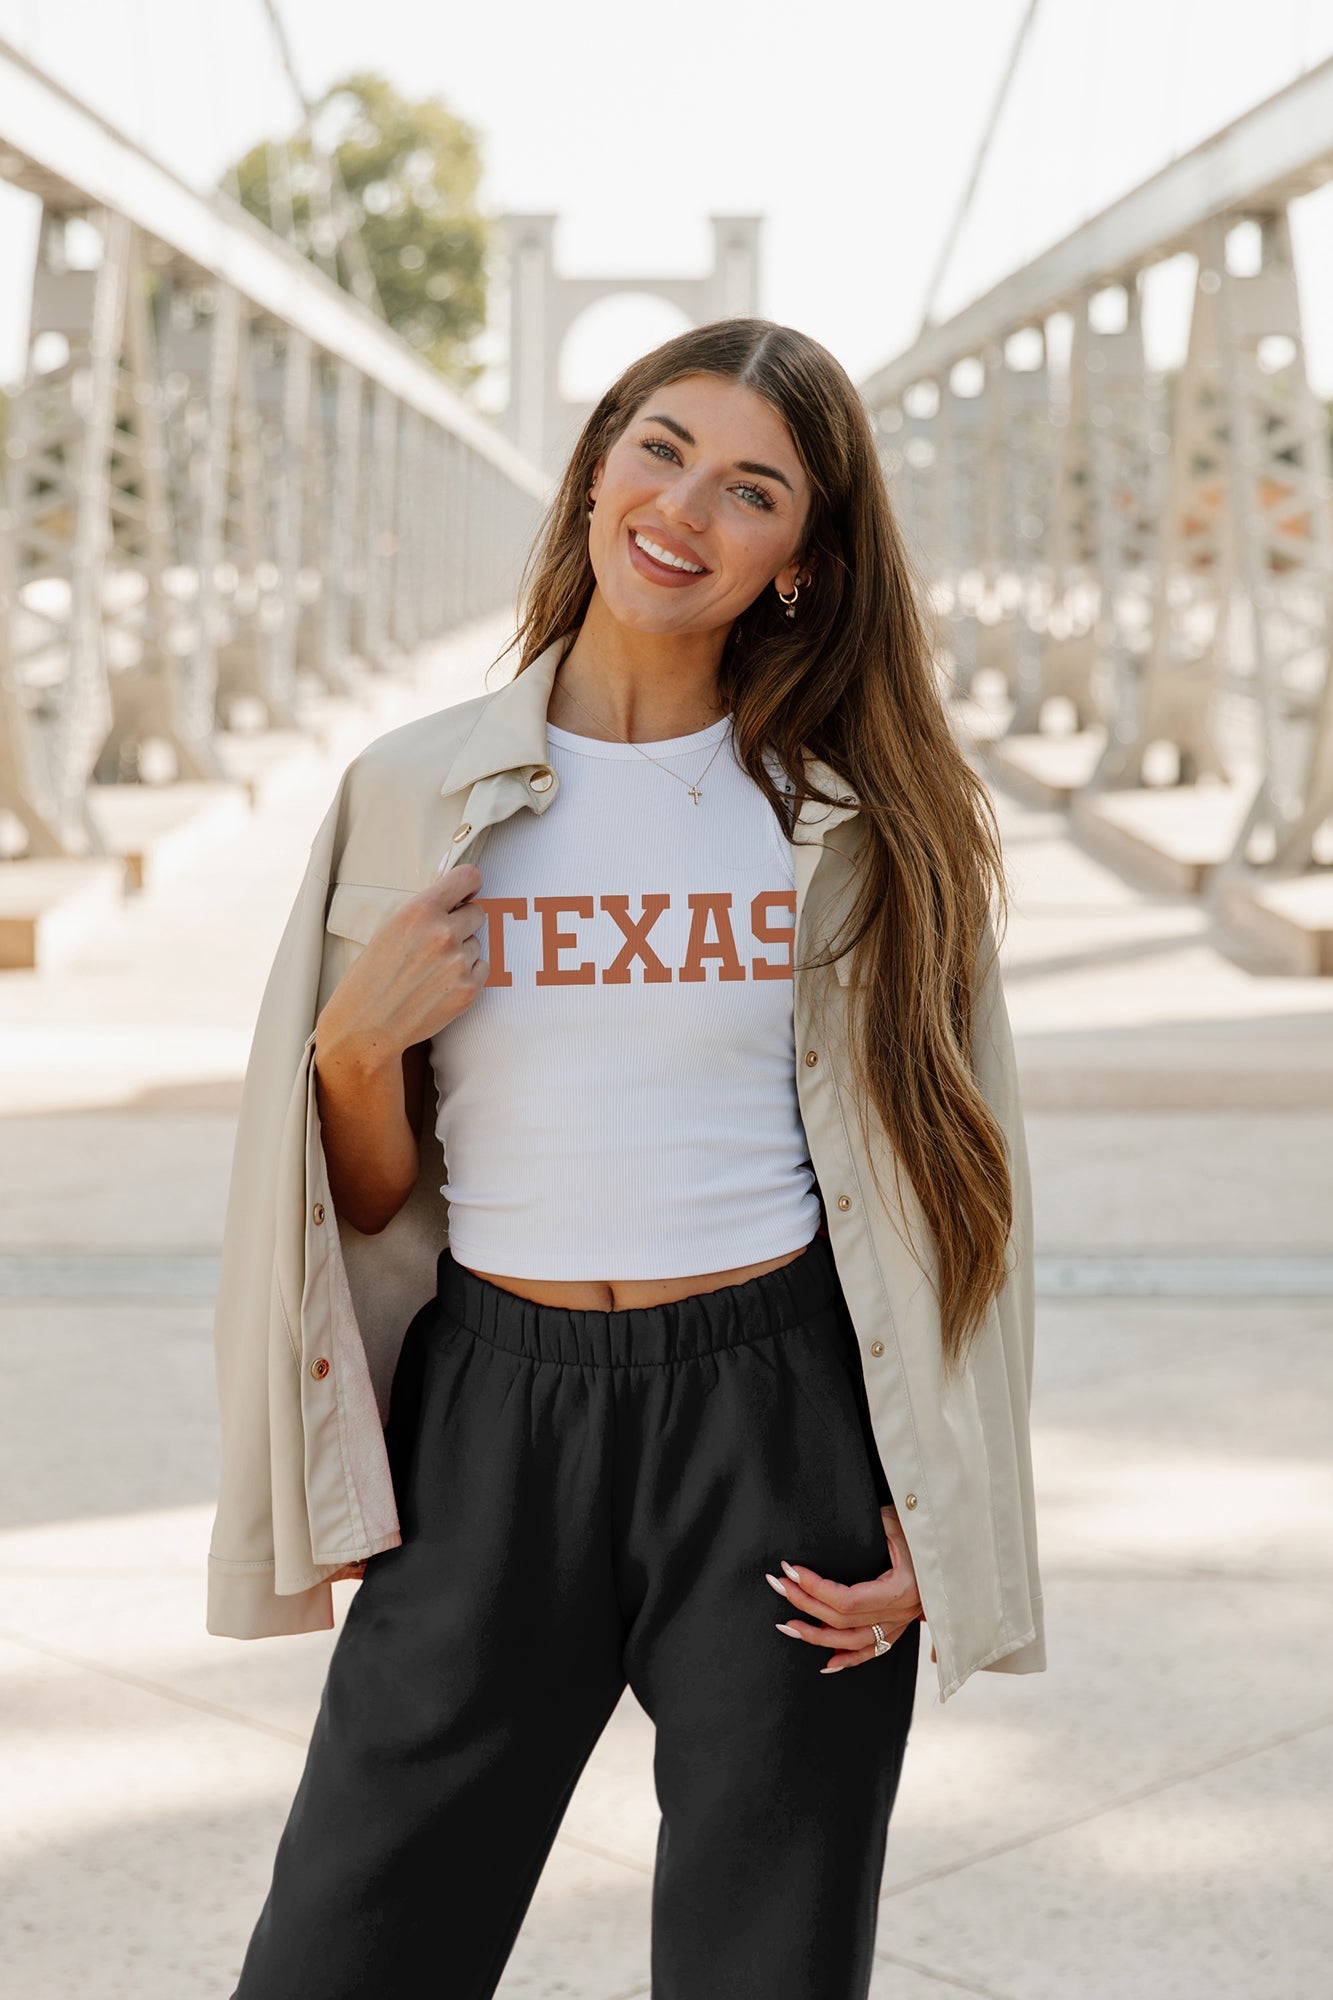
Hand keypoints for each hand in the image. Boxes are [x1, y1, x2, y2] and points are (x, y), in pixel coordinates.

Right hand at [316, 861, 487, 1069]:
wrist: (366, 1026)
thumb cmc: (371, 978)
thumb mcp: (389, 930)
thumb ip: (424, 912)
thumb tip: (455, 897)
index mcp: (419, 911)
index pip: (467, 877)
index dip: (470, 885)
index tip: (467, 893)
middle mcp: (443, 933)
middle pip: (477, 912)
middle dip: (462, 923)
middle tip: (438, 943)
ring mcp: (459, 962)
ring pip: (476, 943)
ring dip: (461, 953)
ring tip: (431, 971)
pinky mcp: (469, 989)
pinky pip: (482, 969)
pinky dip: (467, 976)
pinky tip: (440, 986)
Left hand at [764, 1505, 924, 1673]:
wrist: (952, 1537)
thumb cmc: (919, 1523)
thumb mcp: (893, 1519)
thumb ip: (868, 1529)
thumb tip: (827, 1527)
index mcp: (902, 1588)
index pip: (847, 1600)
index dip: (814, 1588)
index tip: (790, 1570)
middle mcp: (904, 1611)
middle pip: (844, 1620)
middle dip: (805, 1603)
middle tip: (777, 1584)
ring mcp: (904, 1622)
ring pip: (855, 1642)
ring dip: (817, 1636)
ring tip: (787, 1625)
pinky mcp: (902, 1625)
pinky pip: (874, 1651)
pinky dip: (849, 1659)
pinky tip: (826, 1665)